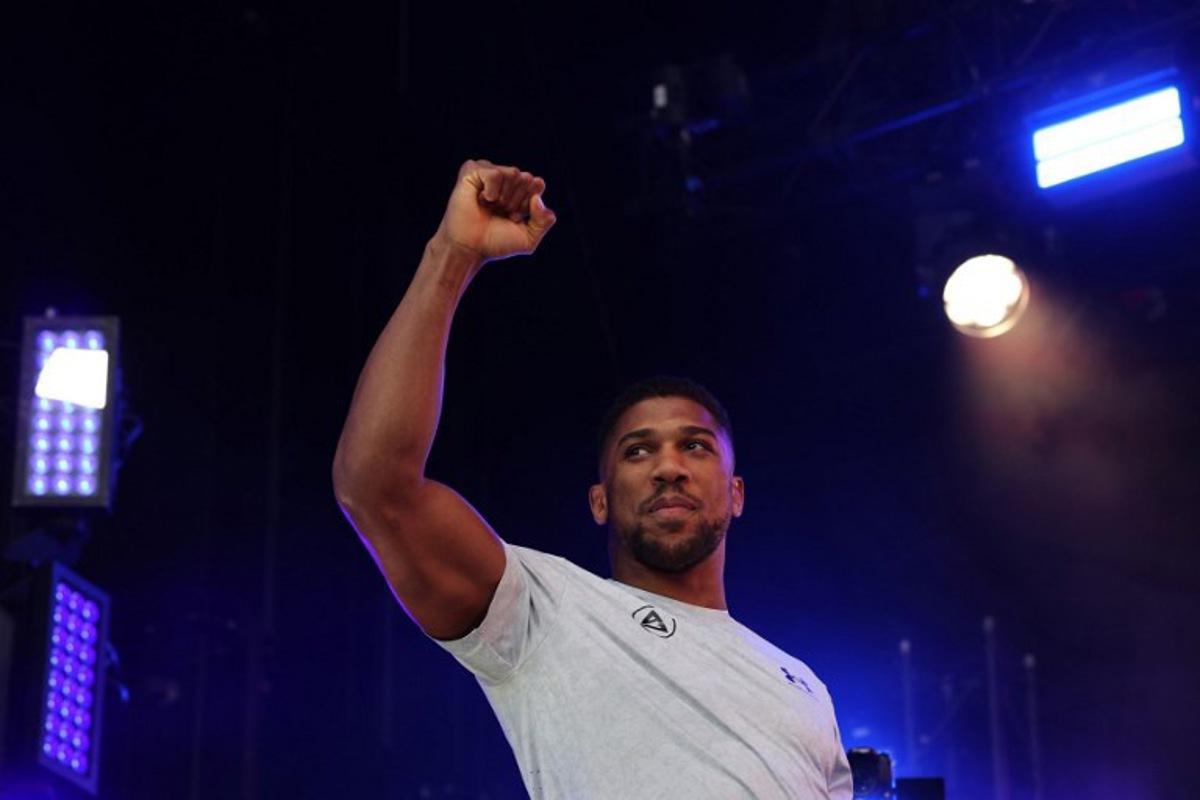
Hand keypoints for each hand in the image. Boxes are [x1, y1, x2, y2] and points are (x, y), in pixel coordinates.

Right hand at [434, 159, 556, 262]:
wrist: (469, 248)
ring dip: (504, 197)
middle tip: (500, 213)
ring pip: (513, 173)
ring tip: (490, 207)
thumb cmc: (496, 242)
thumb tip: (537, 198)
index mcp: (521, 190)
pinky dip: (491, 191)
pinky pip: (494, 173)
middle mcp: (506, 178)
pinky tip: (481, 199)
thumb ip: (544, 221)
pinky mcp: (472, 171)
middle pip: (526, 178)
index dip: (529, 204)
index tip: (515, 218)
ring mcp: (489, 172)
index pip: (537, 184)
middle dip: (516, 201)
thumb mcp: (529, 238)